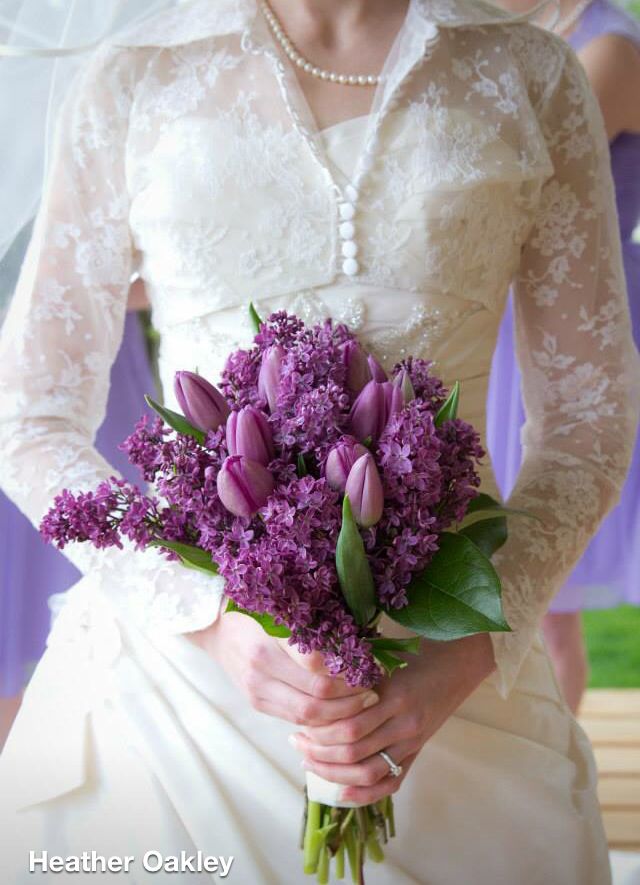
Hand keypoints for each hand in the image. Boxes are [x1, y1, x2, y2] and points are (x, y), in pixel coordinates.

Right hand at [186, 610, 379, 726]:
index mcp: (271, 638)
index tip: (371, 665)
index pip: (318, 664)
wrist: (215, 628)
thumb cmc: (257, 610)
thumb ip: (315, 623)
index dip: (348, 670)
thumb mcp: (284, 608)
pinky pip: (295, 719)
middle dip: (350, 698)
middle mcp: (261, 666)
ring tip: (361, 703)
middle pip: (317, 695)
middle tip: (373, 690)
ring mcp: (257, 689)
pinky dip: (321, 721)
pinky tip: (339, 712)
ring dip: (340, 714)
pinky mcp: (257, 702)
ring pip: (308, 714)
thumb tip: (362, 634)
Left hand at [289, 632, 495, 803]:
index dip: (320, 729)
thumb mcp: (386, 659)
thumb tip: (314, 684)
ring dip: (333, 772)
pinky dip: (364, 792)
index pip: (349, 724)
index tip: (299, 722)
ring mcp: (411, 742)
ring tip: (309, 761)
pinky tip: (340, 791)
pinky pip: (390, 783)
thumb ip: (356, 675)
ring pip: (368, 771)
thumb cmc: (416, 656)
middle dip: (320, 751)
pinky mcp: (415, 753)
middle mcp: (404, 723)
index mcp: (394, 695)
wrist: (456, 666)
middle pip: (354, 750)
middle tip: (297, 742)